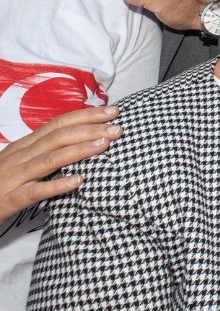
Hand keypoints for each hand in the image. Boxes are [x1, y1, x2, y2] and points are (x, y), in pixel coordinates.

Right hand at [0, 106, 121, 225]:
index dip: (85, 115)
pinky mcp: (10, 199)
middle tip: (118, 128)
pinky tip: (79, 181)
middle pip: (57, 137)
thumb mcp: (22, 163)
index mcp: (24, 146)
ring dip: (78, 151)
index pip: (58, 124)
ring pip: (48, 160)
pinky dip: (57, 185)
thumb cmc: (1, 184)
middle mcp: (19, 157)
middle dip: (89, 130)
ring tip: (104, 145)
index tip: (113, 111)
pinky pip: (35, 192)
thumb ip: (46, 151)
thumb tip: (81, 138)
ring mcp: (14, 177)